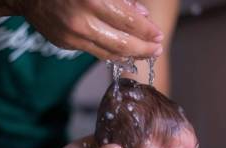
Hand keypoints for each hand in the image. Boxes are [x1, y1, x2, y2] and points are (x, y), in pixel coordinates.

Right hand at [14, 0, 163, 59]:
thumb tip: (141, 13)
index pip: (129, 21)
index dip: (147, 31)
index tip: (159, 35)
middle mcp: (81, 21)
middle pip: (123, 43)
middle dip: (144, 49)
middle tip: (157, 50)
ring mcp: (72, 36)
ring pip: (110, 53)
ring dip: (132, 55)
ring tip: (146, 54)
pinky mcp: (67, 44)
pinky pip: (96, 53)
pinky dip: (114, 54)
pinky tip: (125, 53)